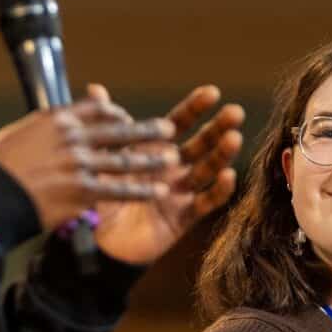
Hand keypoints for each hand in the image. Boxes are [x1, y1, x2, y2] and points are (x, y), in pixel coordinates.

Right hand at [0, 97, 176, 231]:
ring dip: (151, 159)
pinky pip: (118, 189)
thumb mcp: (21, 133)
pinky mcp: (82, 191)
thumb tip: (62, 116)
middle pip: (119, 130)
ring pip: (124, 159)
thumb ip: (47, 123)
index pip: (96, 110)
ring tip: (172, 159)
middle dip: (146, 131)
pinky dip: (141, 189)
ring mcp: (79, 164)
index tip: (126, 118)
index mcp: (57, 120)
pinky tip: (159, 189)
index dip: (115, 113)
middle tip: (168, 130)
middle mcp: (72, 138)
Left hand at [92, 83, 244, 265]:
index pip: (178, 124)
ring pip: (206, 170)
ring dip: (221, 154)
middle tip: (235, 112)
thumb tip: (96, 88)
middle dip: (218, 128)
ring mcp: (180, 193)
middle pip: (200, 144)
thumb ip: (106, 127)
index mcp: (153, 151)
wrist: (98, 242)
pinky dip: (218, 190)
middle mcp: (171, 168)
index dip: (195, 108)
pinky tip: (229, 176)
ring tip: (234, 138)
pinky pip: (205, 202)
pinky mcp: (183, 217)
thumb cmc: (100, 198)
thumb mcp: (100, 160)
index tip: (212, 92)